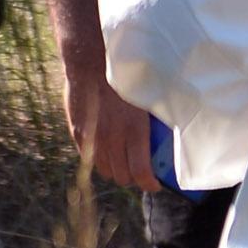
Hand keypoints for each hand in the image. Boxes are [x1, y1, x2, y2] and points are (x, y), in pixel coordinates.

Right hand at [60, 41, 159, 190]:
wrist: (90, 62)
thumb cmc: (125, 76)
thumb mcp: (147, 98)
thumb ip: (154, 121)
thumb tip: (169, 136)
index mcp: (134, 130)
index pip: (141, 172)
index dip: (149, 184)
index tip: (155, 185)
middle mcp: (112, 138)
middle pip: (122, 176)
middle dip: (133, 178)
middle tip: (140, 172)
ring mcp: (93, 138)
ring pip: (105, 170)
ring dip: (116, 170)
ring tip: (123, 162)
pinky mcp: (78, 133)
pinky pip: (90, 158)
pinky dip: (100, 159)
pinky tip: (106, 150)